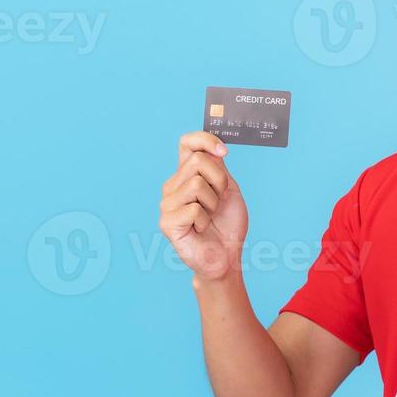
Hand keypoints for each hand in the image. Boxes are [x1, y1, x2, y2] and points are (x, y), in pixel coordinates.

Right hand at [160, 131, 247, 281]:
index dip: (205, 140)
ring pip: (196, 184)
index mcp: (187, 175)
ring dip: (213, 203)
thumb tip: (212, 149)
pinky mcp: (167, 223)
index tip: (224, 152)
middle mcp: (173, 186)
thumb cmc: (227, 225)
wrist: (227, 257)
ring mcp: (167, 204)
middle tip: (219, 202)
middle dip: (219, 181)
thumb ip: (219, 168)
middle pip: (197, 161)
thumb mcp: (229, 190)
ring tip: (209, 218)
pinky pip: (193, 208)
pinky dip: (205, 220)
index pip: (187, 143)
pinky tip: (201, 230)